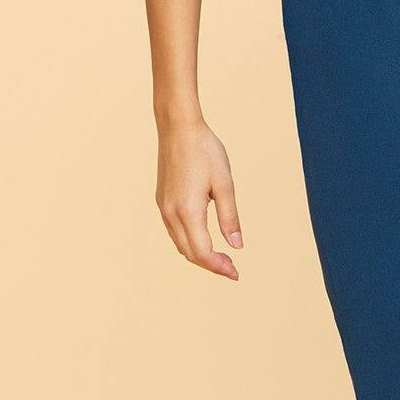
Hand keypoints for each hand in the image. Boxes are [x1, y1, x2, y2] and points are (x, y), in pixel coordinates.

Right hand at [155, 118, 243, 278]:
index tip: (236, 273)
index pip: (203, 252)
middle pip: (190, 253)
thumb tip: (237, 246)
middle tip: (232, 267)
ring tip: (220, 256)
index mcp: (188, 211)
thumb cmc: (205, 151)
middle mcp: (171, 213)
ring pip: (180, 244)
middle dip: (211, 265)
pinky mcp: (161, 200)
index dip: (220, 267)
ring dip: (199, 255)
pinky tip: (203, 238)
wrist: (178, 127)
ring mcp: (163, 207)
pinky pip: (174, 231)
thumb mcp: (225, 184)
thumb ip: (230, 218)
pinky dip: (189, 242)